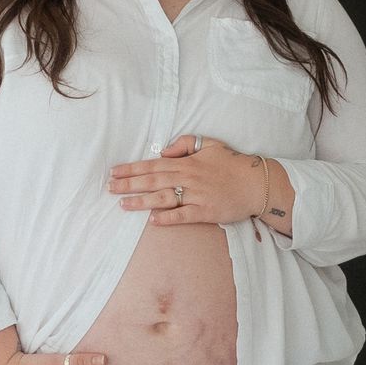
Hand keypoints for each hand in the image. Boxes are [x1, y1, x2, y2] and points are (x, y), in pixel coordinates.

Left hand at [106, 133, 267, 227]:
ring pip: (164, 198)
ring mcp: (197, 196)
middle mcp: (189, 178)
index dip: (132, 168)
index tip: (114, 172)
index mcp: (187, 162)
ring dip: (142, 202)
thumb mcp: (209, 144)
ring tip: (123, 204)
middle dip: (129, 184)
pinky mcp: (206, 212)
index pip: (153, 164)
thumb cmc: (232, 163)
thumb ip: (185, 143)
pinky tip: (152, 221)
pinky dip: (167, 218)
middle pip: (153, 180)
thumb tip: (163, 150)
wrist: (256, 183)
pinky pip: (183, 215)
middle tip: (110, 188)